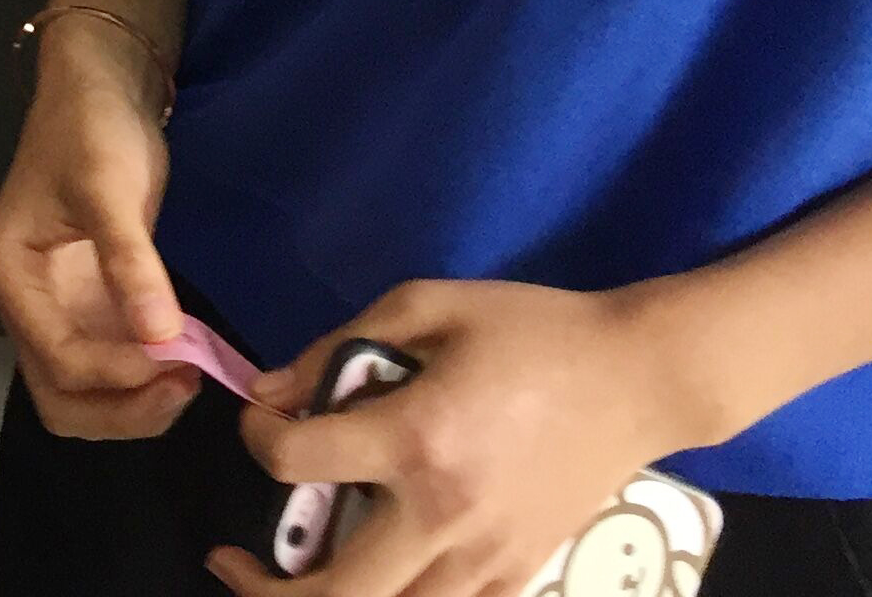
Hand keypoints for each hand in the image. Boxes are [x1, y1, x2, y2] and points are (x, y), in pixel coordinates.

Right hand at [0, 21, 195, 437]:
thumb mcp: (110, 188)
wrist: (100, 89)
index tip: (178, 360)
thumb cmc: (92, 130)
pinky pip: (110, 367)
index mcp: (9, 275)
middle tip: (184, 385)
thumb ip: (130, 263)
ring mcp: (56, 309)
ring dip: (134, 403)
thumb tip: (162, 340)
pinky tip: (186, 359)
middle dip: (120, 409)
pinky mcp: (89, 305)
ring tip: (190, 375)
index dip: (117, 373)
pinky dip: (145, 380)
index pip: (56, 359)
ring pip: (83, 394)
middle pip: (60, 397)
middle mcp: (24, 304)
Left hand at [214, 280, 699, 596]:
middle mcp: (445, 515)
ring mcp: (487, 558)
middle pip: (337, 592)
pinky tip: (377, 569)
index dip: (256, 437)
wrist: (638, 378)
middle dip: (267, 586)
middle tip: (233, 558)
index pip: (298, 460)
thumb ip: (336, 346)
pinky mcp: (519, 574)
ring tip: (296, 573)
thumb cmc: (531, 330)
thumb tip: (269, 391)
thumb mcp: (425, 303)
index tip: (261, 418)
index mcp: (417, 439)